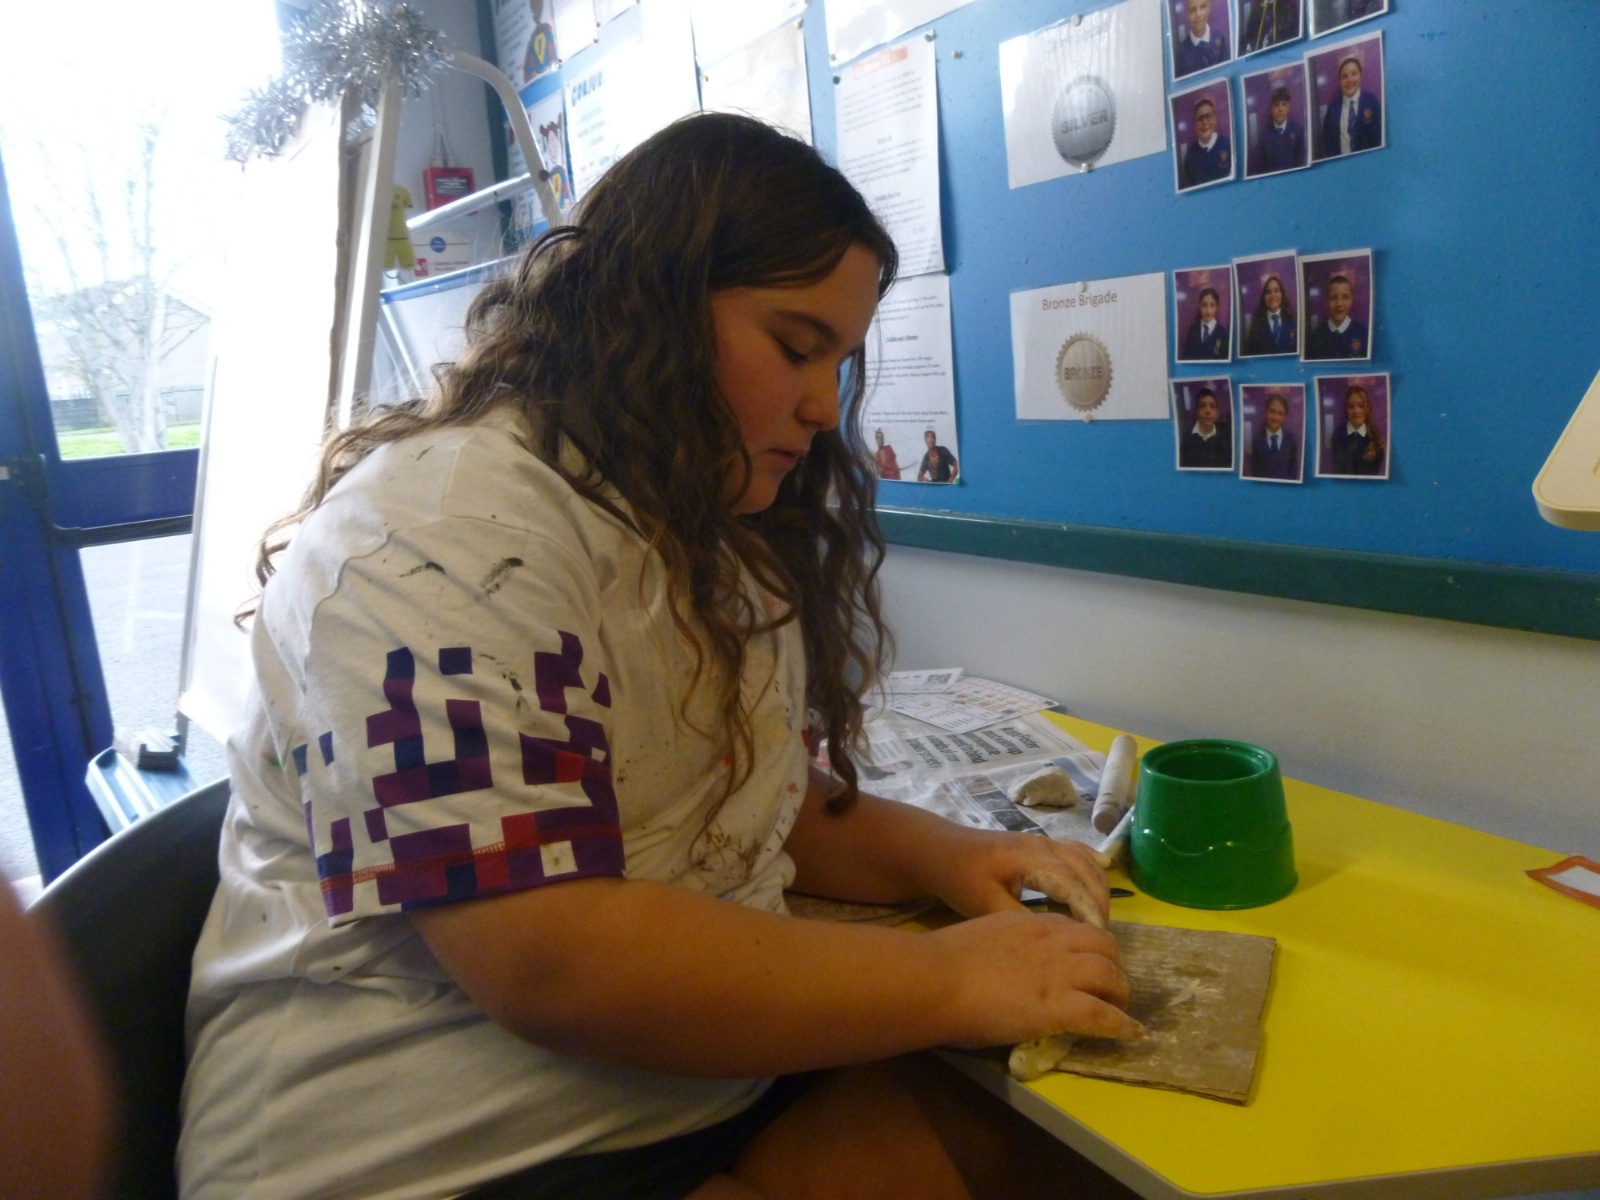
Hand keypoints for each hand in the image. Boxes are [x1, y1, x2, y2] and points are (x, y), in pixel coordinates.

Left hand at [922, 824, 1111, 928]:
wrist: (941, 850)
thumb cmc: (960, 878)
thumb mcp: (986, 905)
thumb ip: (1022, 919)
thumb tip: (1057, 939)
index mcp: (1030, 858)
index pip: (1073, 883)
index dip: (1089, 910)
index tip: (1099, 937)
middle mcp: (1043, 845)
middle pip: (1086, 871)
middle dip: (1099, 903)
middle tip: (1101, 938)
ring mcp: (1044, 841)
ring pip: (1086, 861)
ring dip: (1097, 888)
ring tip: (1097, 921)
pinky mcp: (1041, 843)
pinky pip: (1077, 852)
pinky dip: (1091, 869)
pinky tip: (1098, 883)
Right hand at [933, 910, 1141, 1046]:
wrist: (936, 978)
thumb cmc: (944, 962)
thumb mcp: (983, 938)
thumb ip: (1004, 947)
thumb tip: (1007, 967)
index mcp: (1031, 924)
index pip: (1075, 928)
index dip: (1087, 946)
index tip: (1086, 963)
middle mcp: (1053, 941)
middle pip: (1103, 944)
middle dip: (1112, 964)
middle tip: (1109, 985)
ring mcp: (1060, 973)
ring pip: (1111, 974)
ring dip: (1120, 992)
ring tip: (1120, 1009)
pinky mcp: (1061, 1006)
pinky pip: (1103, 1014)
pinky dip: (1122, 1025)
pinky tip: (1131, 1035)